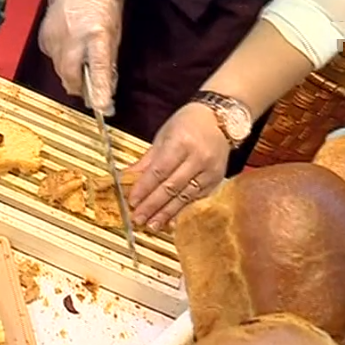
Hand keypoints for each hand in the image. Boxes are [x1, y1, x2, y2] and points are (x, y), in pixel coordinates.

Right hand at [38, 0, 122, 114]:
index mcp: (97, 37)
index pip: (99, 71)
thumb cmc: (99, 5)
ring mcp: (55, 41)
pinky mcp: (44, 41)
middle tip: (92, 90)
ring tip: (81, 60)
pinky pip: (53, 62)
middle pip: (73, 79)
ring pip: (61, 73)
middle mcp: (73, 41)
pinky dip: (62, 61)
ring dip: (72, 74)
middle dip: (82, 88)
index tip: (103, 108)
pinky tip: (69, 49)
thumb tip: (106, 91)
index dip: (100, 93)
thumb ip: (108, 64)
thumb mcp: (113, 34)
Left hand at [127, 103, 230, 231]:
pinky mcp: (217, 180)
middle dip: (152, 205)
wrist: (219, 119)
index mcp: (182, 143)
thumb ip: (146, 161)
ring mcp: (210, 171)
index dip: (144, 188)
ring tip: (152, 225)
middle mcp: (198, 158)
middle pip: (171, 186)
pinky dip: (182, 211)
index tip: (131, 201)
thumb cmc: (186, 124)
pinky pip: (196, 199)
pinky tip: (171, 221)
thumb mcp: (163, 137)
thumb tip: (124, 178)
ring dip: (166, 213)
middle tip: (138, 218)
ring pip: (185, 196)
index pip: (159, 171)